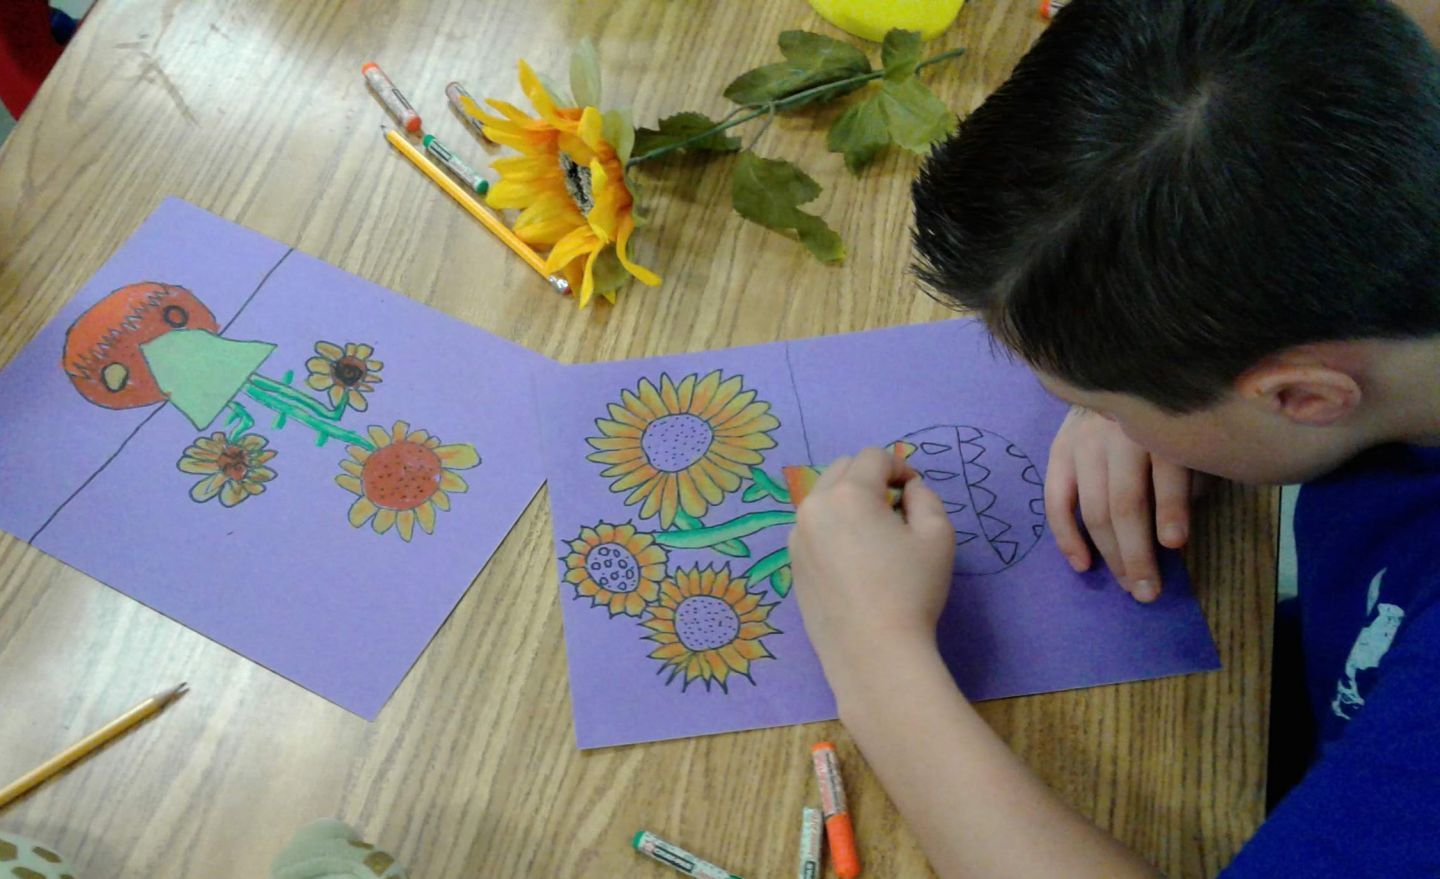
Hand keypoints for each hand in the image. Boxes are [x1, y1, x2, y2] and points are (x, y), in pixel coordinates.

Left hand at [788, 447, 956, 683]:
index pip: (873, 456)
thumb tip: (908, 489)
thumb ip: (925, 498)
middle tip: (895, 509)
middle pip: (842, 470)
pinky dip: (833, 528)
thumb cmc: (911, 590)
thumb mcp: (937, 536)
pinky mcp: (793, 565)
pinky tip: (854, 562)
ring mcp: (796, 537)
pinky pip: (813, 529)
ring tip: (874, 536)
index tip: (914, 492)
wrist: (873, 652)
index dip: (900, 466)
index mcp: (848, 494)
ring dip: (849, 502)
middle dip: (870, 478)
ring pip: (823, 499)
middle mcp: (813, 508)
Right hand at [1046, 406, 1196, 601]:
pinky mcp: (1059, 450)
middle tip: (1148, 592)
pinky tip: (1082, 565)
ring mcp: (1083, 442)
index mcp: (1159, 428)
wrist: (1115, 368)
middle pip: (1124, 503)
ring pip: (1093, 510)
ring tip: (1128, 586)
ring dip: (1110, 555)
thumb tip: (1174, 531)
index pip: (1165, 474)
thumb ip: (1189, 476)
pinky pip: (1056, 501)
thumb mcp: (1190, 437)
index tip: (1175, 544)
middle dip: (1137, 553)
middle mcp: (1118, 434)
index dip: (1171, 509)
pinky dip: (1066, 537)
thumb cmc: (1166, 415)